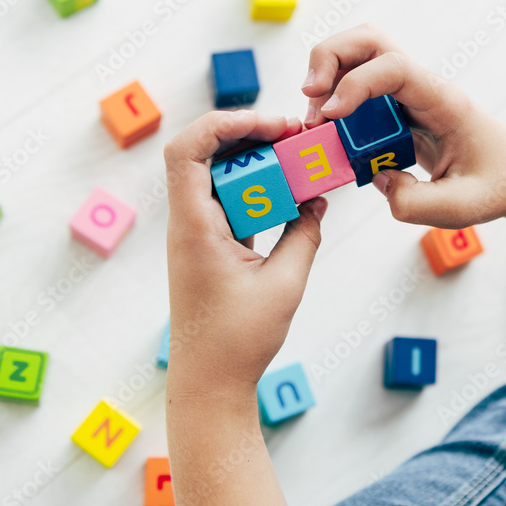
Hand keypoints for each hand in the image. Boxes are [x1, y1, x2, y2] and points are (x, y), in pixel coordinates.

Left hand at [163, 110, 323, 505]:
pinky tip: (291, 194)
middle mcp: (188, 223)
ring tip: (297, 159)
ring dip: (255, 160)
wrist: (209, 383)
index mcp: (195, 227)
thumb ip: (305, 234)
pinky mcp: (209, 246)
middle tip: (295, 135)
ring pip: (218, 174)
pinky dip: (258, 188)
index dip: (225, 122)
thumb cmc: (238, 341)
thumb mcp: (285, 284)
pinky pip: (230, 200)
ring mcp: (196, 234)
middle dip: (250, 134)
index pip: (187, 149)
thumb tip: (317, 201)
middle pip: (204, 153)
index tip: (272, 124)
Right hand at [301, 24, 505, 233]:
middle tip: (310, 99)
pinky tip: (329, 131)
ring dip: (327, 77)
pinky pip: (359, 87)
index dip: (356, 84)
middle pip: (369, 40)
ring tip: (315, 121)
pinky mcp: (398, 110)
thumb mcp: (461, 206)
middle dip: (329, 58)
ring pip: (360, 56)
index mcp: (444, 100)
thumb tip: (378, 180)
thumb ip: (414, 202)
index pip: (395, 67)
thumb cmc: (496, 185)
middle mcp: (424, 87)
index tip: (331, 116)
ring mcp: (410, 95)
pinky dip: (335, 98)